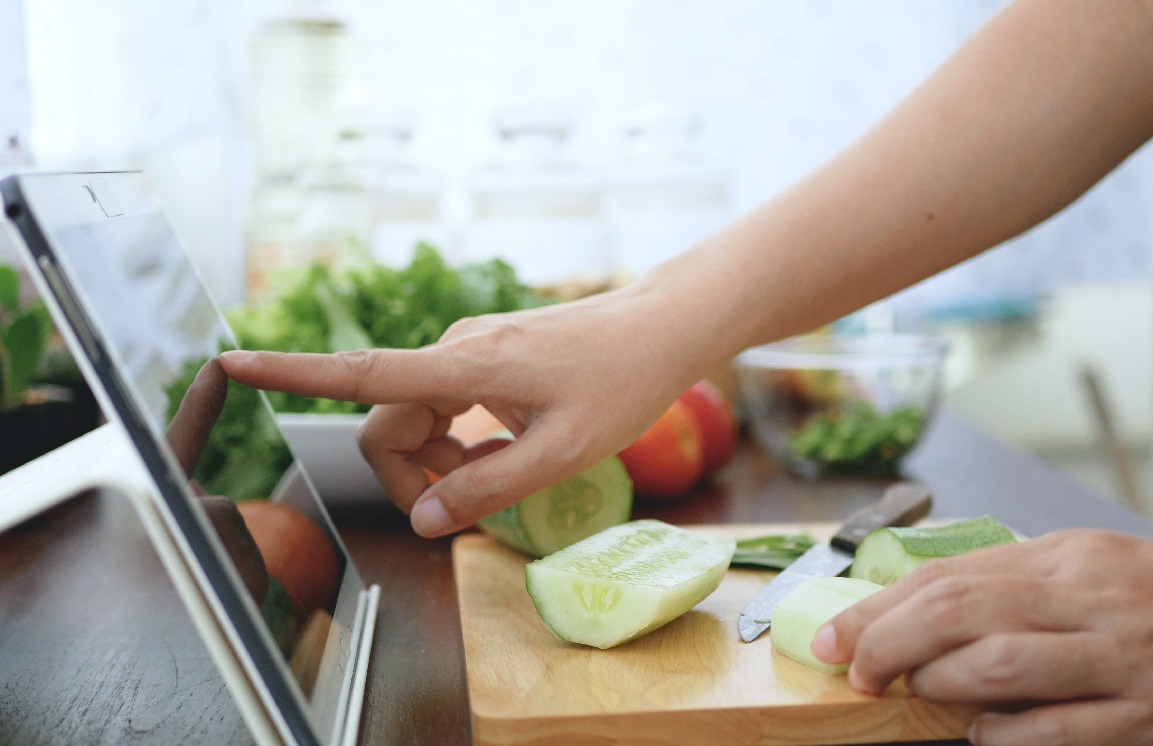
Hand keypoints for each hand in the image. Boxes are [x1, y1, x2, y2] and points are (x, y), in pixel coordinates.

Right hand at [219, 284, 719, 536]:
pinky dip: (460, 439)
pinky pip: (444, 404)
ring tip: (504, 475)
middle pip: (387, 423)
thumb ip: (488, 489)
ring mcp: (468, 349)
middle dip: (413, 476)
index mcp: (462, 367)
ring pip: (416, 418)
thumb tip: (424, 522)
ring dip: (441, 461)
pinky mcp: (485, 354)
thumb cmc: (622, 382)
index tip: (229, 365)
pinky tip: (509, 449)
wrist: (662, 327)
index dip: (289, 374)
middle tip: (470, 508)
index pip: (357, 373)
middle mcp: (452, 350)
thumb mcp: (561, 452)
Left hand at [811, 530, 1152, 744]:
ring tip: (916, 689)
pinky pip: (1058, 731)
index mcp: (1067, 558)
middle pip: (961, 611)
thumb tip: (910, 607)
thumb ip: (1006, 583)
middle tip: (854, 668)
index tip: (835, 635)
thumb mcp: (1084, 567)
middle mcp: (1091, 602)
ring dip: (938, 682)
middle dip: (888, 641)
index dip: (878, 608)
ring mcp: (1123, 663)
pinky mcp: (1150, 720)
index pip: (948, 575)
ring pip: (1001, 666)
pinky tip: (981, 731)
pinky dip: (1004, 734)